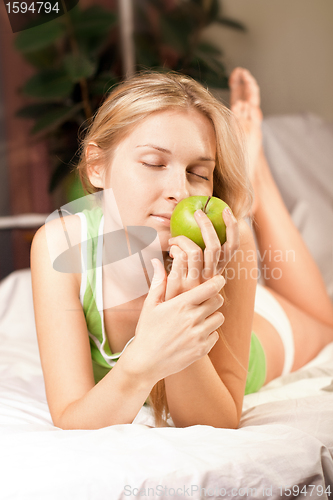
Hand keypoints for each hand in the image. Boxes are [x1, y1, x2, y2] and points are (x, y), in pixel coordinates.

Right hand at [123, 260, 225, 382]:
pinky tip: (195, 334)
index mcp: (181, 305)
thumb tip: (157, 261)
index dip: (218, 281)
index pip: (210, 288)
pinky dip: (208, 333)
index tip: (219, 279)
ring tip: (199, 318)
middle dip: (213, 298)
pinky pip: (215, 335)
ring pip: (219, 318)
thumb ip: (159, 282)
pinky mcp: (202, 349)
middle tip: (204, 300)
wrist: (145, 362)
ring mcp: (199, 335)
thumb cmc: (146, 331)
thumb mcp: (150, 305)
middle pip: (218, 301)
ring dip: (212, 316)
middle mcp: (192, 319)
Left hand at [165, 206, 238, 299]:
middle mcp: (211, 277)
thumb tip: (193, 235)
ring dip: (183, 238)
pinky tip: (170, 249)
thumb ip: (196, 260)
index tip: (226, 211)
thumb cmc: (182, 298)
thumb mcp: (194, 280)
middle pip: (216, 245)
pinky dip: (175, 248)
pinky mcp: (180, 284)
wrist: (171, 322)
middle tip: (199, 212)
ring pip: (195, 250)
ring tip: (174, 236)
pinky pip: (179, 258)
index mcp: (217, 273)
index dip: (233, 228)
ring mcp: (196, 282)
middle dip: (208, 225)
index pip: (232, 248)